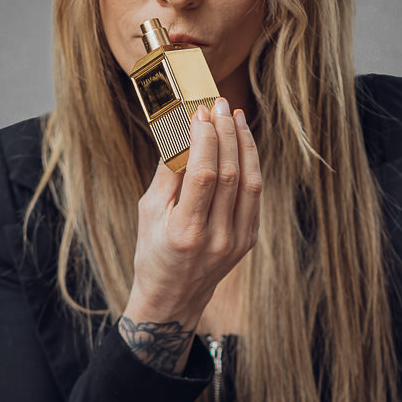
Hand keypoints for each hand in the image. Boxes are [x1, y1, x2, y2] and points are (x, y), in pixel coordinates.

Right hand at [119, 98, 260, 372]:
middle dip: (225, 133)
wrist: (173, 296)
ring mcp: (236, 241)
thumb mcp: (148, 212)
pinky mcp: (248, 240)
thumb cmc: (153, 250)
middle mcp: (216, 238)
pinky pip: (254, 195)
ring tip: (235, 116)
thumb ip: (168, 172)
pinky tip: (242, 143)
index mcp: (185, 232)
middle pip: (230, 174)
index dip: (205, 139)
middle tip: (219, 104)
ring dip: (243, 144)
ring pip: (249, 182)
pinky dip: (250, 164)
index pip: (204, 175)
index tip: (199, 113)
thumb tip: (182, 128)